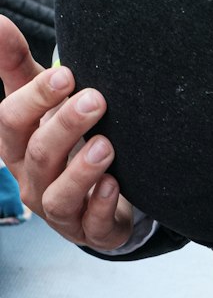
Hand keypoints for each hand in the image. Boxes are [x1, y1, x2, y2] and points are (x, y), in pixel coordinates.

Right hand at [0, 16, 132, 248]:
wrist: (95, 197)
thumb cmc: (62, 142)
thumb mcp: (39, 103)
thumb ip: (16, 66)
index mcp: (15, 145)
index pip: (12, 120)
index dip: (36, 97)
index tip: (67, 73)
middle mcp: (30, 180)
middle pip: (38, 153)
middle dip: (64, 125)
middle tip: (97, 99)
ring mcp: (59, 210)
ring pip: (60, 194)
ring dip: (82, 169)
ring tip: (107, 144)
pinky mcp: (90, 231)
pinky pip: (92, 224)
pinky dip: (103, 204)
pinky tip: (116, 185)